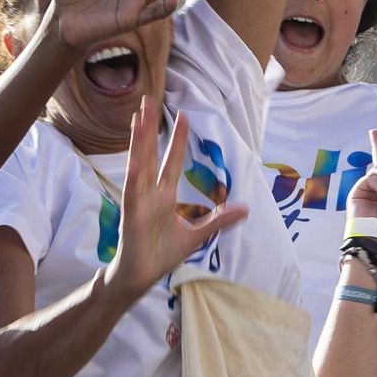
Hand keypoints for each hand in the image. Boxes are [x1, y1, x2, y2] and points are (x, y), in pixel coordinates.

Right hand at [104, 95, 239, 296]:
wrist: (141, 275)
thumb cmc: (162, 254)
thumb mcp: (198, 235)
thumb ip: (220, 221)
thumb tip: (245, 209)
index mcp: (164, 196)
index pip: (171, 161)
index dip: (176, 140)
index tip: (182, 117)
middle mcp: (150, 192)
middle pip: (151, 154)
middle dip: (150, 128)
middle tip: (148, 100)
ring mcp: (139, 201)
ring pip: (139, 164)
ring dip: (139, 141)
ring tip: (138, 116)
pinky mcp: (132, 214)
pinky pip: (133, 192)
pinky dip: (134, 177)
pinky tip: (135, 161)